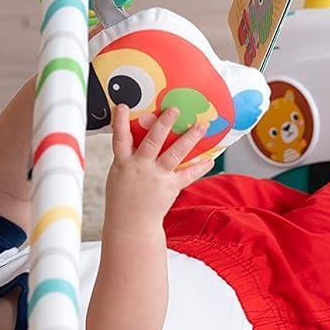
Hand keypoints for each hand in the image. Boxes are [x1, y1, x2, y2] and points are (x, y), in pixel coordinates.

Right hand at [104, 104, 213, 228]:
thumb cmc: (123, 195)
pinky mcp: (171, 187)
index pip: (120, 139)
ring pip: (174, 154)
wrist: (130, 223)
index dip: (120, 122)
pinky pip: (188, 174)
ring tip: (201, 125)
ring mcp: (157, 177)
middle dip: (164, 124)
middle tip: (174, 109)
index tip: (125, 106)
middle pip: (152, 142)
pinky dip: (200, 166)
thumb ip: (128, 154)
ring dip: (189, 139)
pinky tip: (211, 158)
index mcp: (123, 163)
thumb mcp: (118, 172)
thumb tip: (139, 132)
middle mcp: (141, 167)